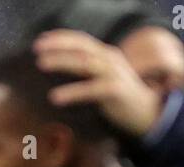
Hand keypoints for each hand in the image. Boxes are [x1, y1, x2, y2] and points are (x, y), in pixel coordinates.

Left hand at [34, 29, 162, 137]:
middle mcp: (110, 59)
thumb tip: (59, 67)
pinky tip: (55, 97)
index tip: (40, 39)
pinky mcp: (116, 91)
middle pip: (81, 47)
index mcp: (106, 54)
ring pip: (85, 62)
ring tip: (41, 64)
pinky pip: (91, 89)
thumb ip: (86, 70)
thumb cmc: (119, 96)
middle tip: (37, 48)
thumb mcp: (103, 77)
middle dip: (58, 44)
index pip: (81, 40)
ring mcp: (114, 73)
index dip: (61, 37)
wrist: (146, 112)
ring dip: (62, 61)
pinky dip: (72, 92)